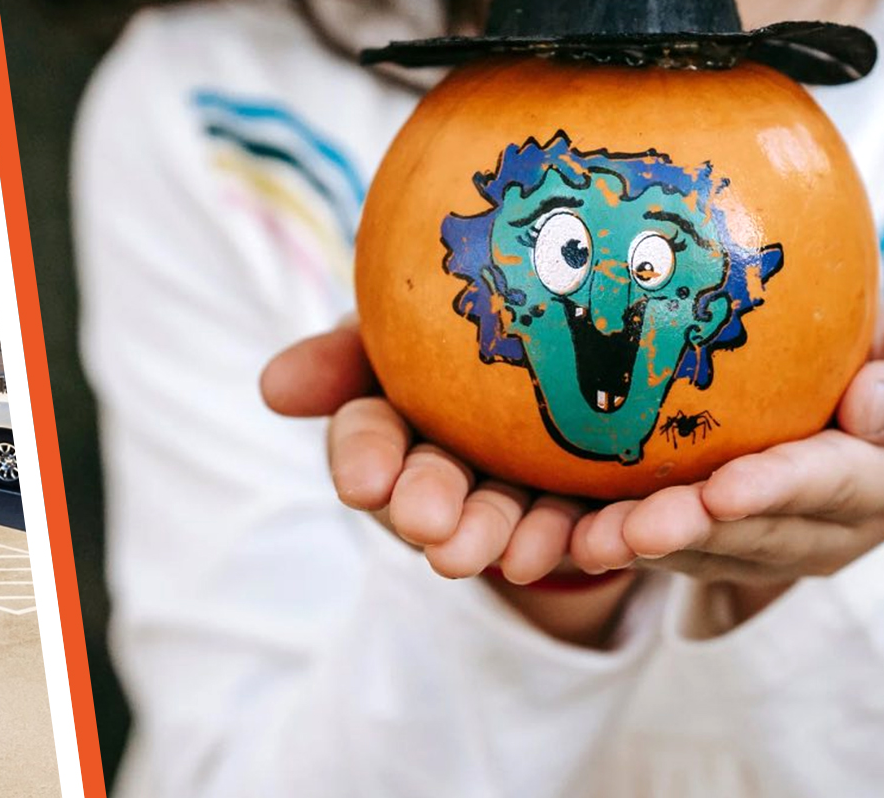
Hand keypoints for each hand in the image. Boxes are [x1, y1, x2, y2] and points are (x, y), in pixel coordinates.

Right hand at [260, 320, 588, 584]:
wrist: (571, 339)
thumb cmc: (455, 335)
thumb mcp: (394, 328)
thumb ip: (341, 356)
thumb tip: (272, 388)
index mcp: (397, 421)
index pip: (369, 438)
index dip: (364, 460)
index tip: (362, 483)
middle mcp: (453, 473)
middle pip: (439, 493)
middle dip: (434, 508)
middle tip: (428, 525)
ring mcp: (521, 499)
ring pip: (512, 524)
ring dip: (510, 540)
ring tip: (515, 554)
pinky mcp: (594, 513)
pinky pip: (601, 530)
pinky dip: (605, 540)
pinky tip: (611, 543)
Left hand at [564, 304, 883, 609]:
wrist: (851, 392)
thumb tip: (870, 404)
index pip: (831, 485)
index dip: (777, 489)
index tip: (724, 488)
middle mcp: (834, 532)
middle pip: (754, 534)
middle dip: (690, 533)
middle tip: (629, 528)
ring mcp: (776, 549)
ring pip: (704, 553)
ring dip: (643, 548)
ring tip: (587, 540)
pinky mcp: (723, 550)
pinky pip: (668, 550)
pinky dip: (618, 541)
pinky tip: (566, 534)